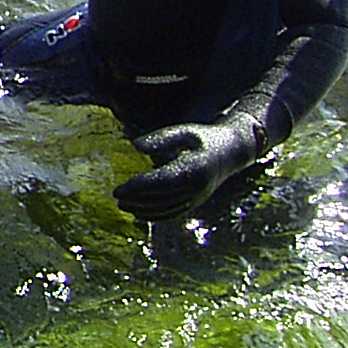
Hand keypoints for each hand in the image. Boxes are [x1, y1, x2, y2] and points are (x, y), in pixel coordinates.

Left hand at [112, 114, 264, 221]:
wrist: (232, 152)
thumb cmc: (204, 138)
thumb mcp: (186, 131)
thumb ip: (162, 138)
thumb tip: (136, 146)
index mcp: (196, 167)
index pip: (162, 181)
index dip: (139, 187)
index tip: (119, 189)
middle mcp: (198, 186)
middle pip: (163, 197)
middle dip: (137, 199)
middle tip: (116, 196)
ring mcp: (199, 197)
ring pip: (168, 208)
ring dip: (143, 209)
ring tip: (122, 205)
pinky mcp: (197, 202)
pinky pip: (174, 213)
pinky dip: (156, 215)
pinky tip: (138, 213)